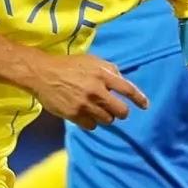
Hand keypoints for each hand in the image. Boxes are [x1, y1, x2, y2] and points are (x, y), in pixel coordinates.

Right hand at [27, 54, 147, 129]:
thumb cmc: (69, 66)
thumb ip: (109, 70)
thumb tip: (123, 81)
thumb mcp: (91, 61)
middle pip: (121, 111)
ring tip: (97, 109)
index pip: (127, 89)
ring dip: (105, 117)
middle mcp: (96, 90)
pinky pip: (92, 126)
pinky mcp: (74, 115)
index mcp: (102, 74)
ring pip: (107, 120)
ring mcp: (85, 104)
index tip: (145, 106)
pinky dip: (91, 122)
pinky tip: (85, 114)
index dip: (139, 99)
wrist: (42, 74)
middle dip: (121, 112)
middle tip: (117, 110)